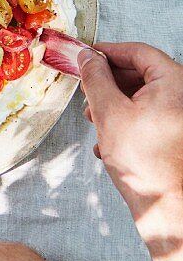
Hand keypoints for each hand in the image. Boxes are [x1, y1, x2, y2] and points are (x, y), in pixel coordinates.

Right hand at [79, 42, 182, 232]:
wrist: (167, 208)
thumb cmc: (146, 165)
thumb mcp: (108, 112)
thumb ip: (95, 79)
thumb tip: (87, 57)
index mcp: (175, 82)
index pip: (138, 52)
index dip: (108, 52)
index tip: (86, 56)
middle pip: (141, 75)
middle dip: (109, 85)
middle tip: (88, 93)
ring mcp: (181, 117)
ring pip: (142, 98)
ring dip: (114, 106)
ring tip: (95, 123)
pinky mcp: (176, 135)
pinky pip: (149, 117)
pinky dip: (127, 123)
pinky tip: (109, 142)